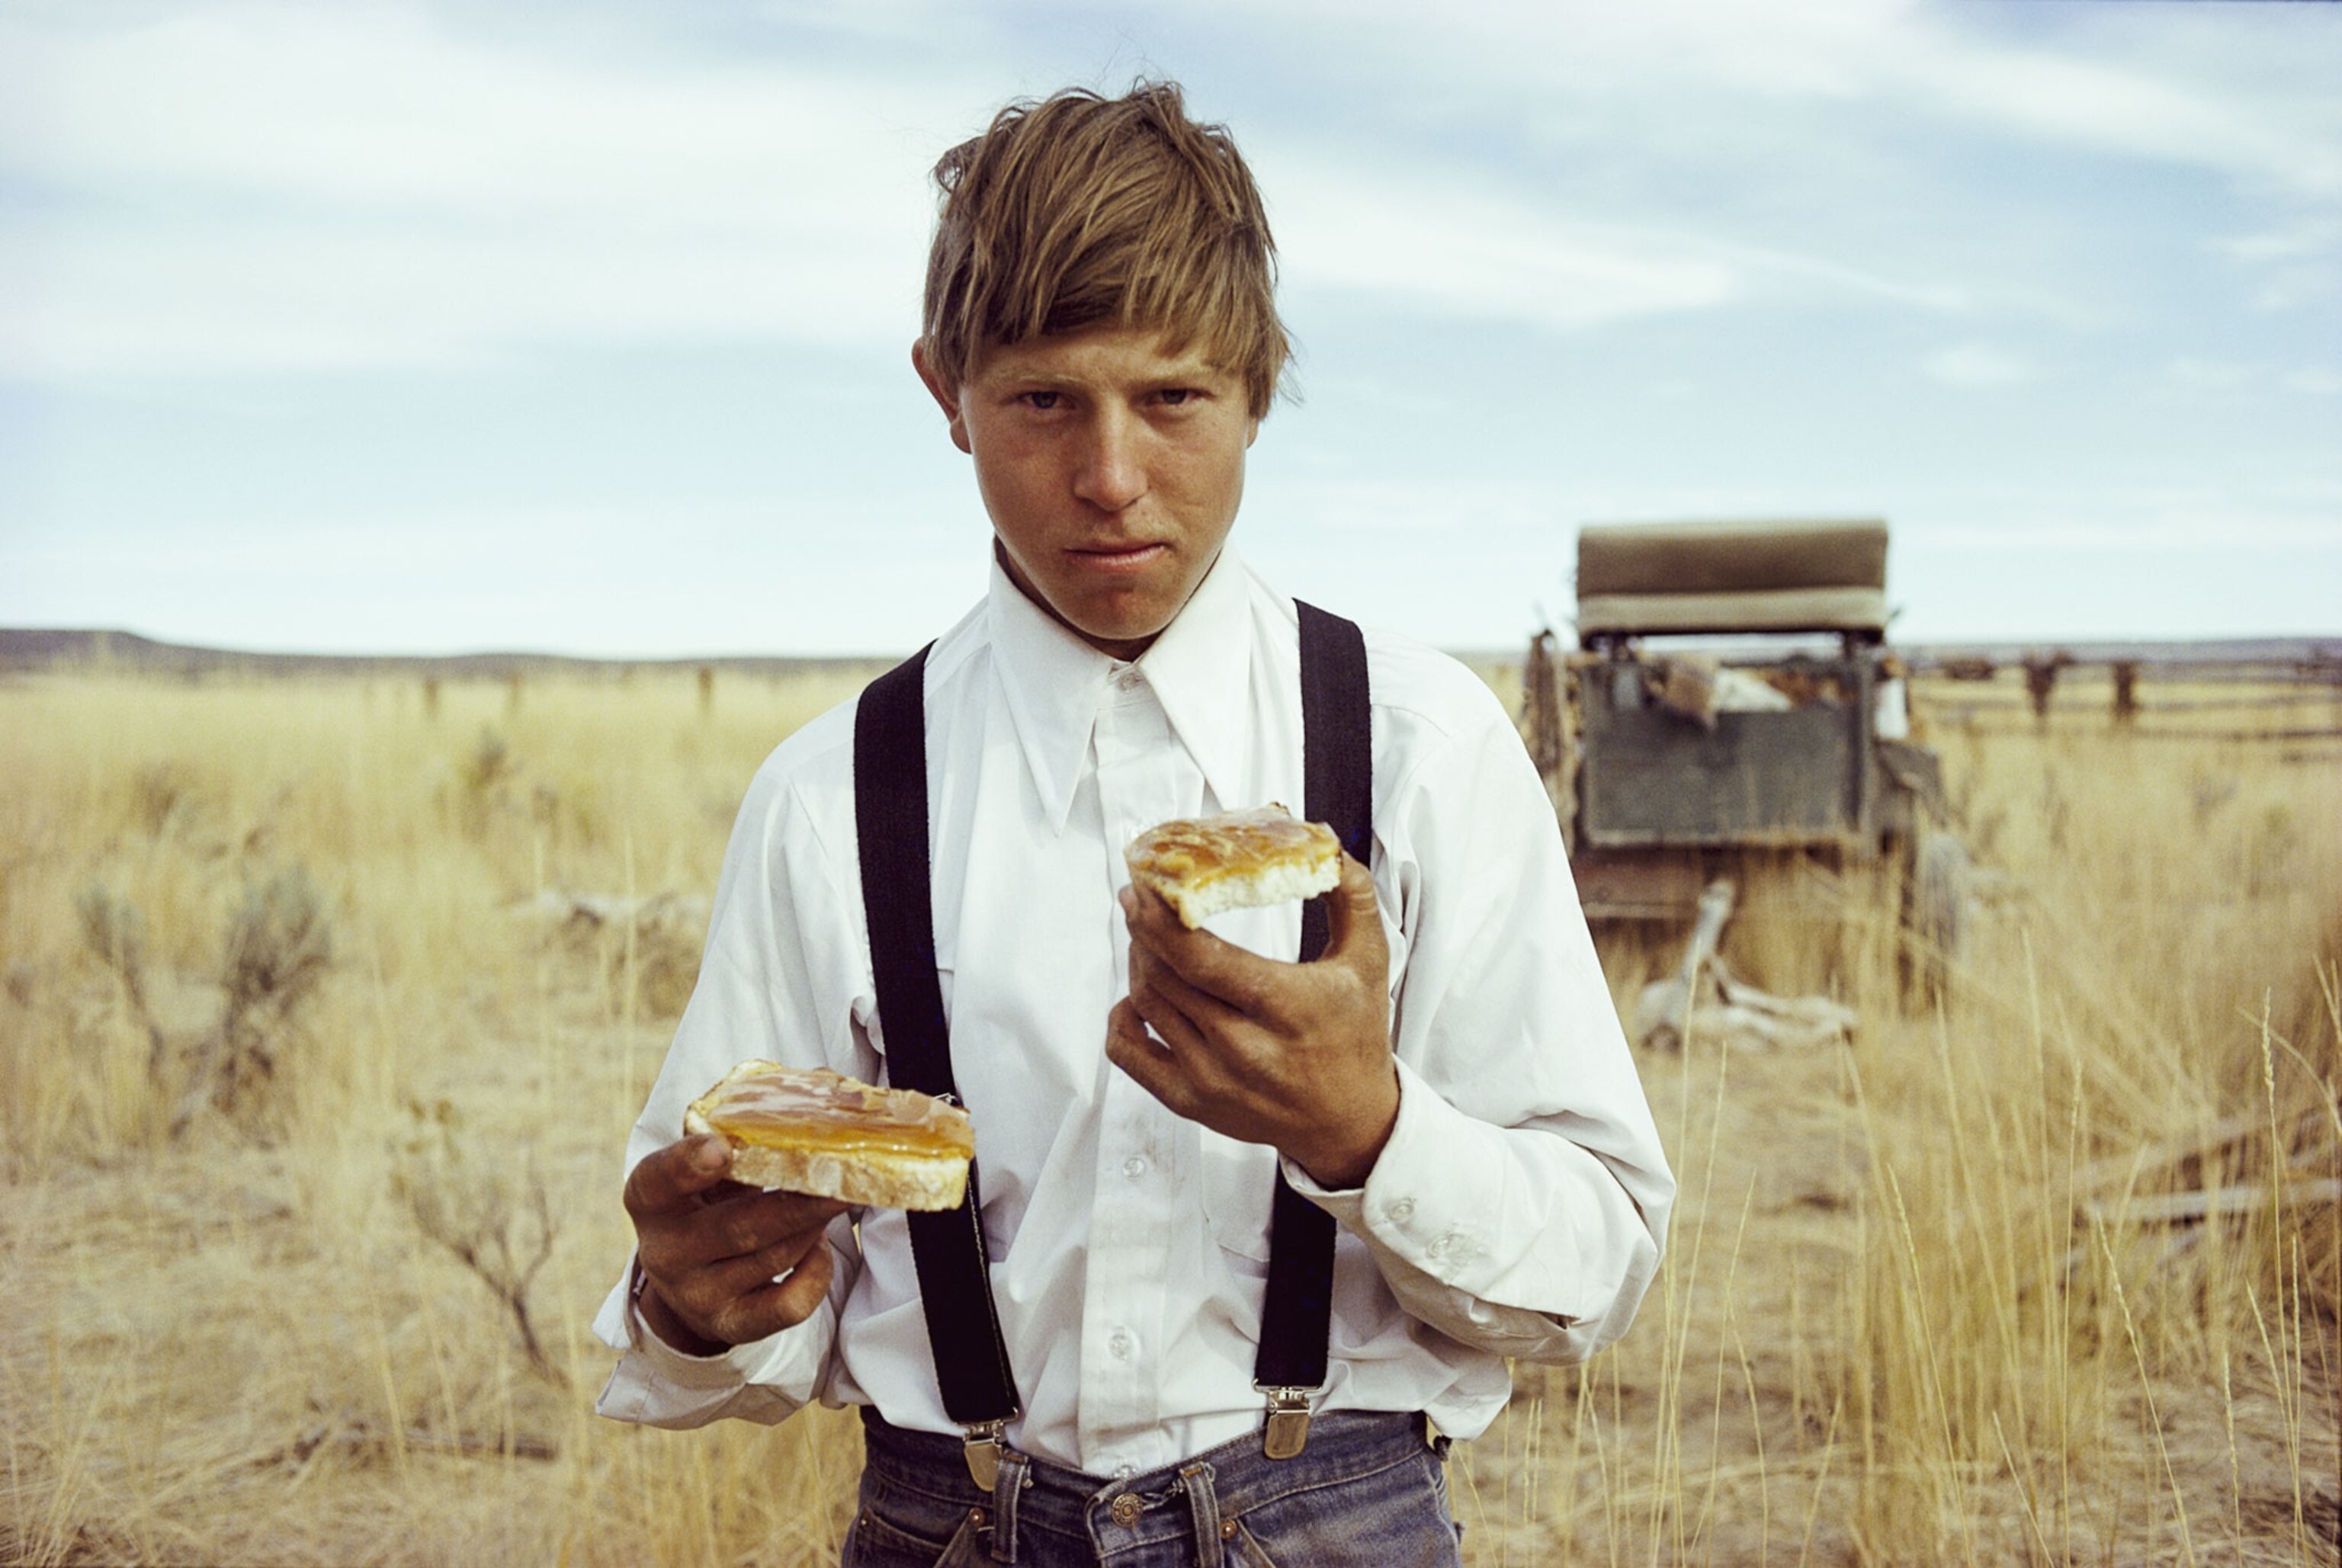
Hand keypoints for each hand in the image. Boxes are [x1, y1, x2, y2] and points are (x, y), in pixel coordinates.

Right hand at [622, 1134, 846, 1353]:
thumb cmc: (707, 1203)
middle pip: (737, 1225)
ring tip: (836, 1200)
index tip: (723, 1148)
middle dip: (797, 1201)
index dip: (688, 1163)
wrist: (689, 1279)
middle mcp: (665, 1252)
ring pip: (772, 1258)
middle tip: (841, 1178)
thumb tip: (821, 1084)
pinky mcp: (731, 1325)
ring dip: (813, 1227)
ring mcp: (696, 1295)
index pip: (658, 1180)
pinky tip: (819, 1247)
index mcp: (651, 1199)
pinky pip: (788, 1305)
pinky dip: (816, 1272)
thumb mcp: (708, 1168)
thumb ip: (743, 1132)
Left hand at [1105, 852, 1398, 1188]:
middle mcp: (1243, 1049)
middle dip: (1144, 930)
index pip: (1201, 959)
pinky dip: (1123, 1017)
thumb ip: (1350, 895)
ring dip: (1139, 962)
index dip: (1160, 919)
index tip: (1144, 887)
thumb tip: (1324, 842)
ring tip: (1148, 938)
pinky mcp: (1191, 1103)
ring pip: (1147, 1003)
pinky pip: (1130, 1055)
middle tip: (1142, 900)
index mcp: (1285, 1007)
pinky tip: (1139, 996)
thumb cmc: (1355, 1037)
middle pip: (1164, 975)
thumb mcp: (1369, 960)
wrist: (1348, 1121)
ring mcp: (1211, 1080)